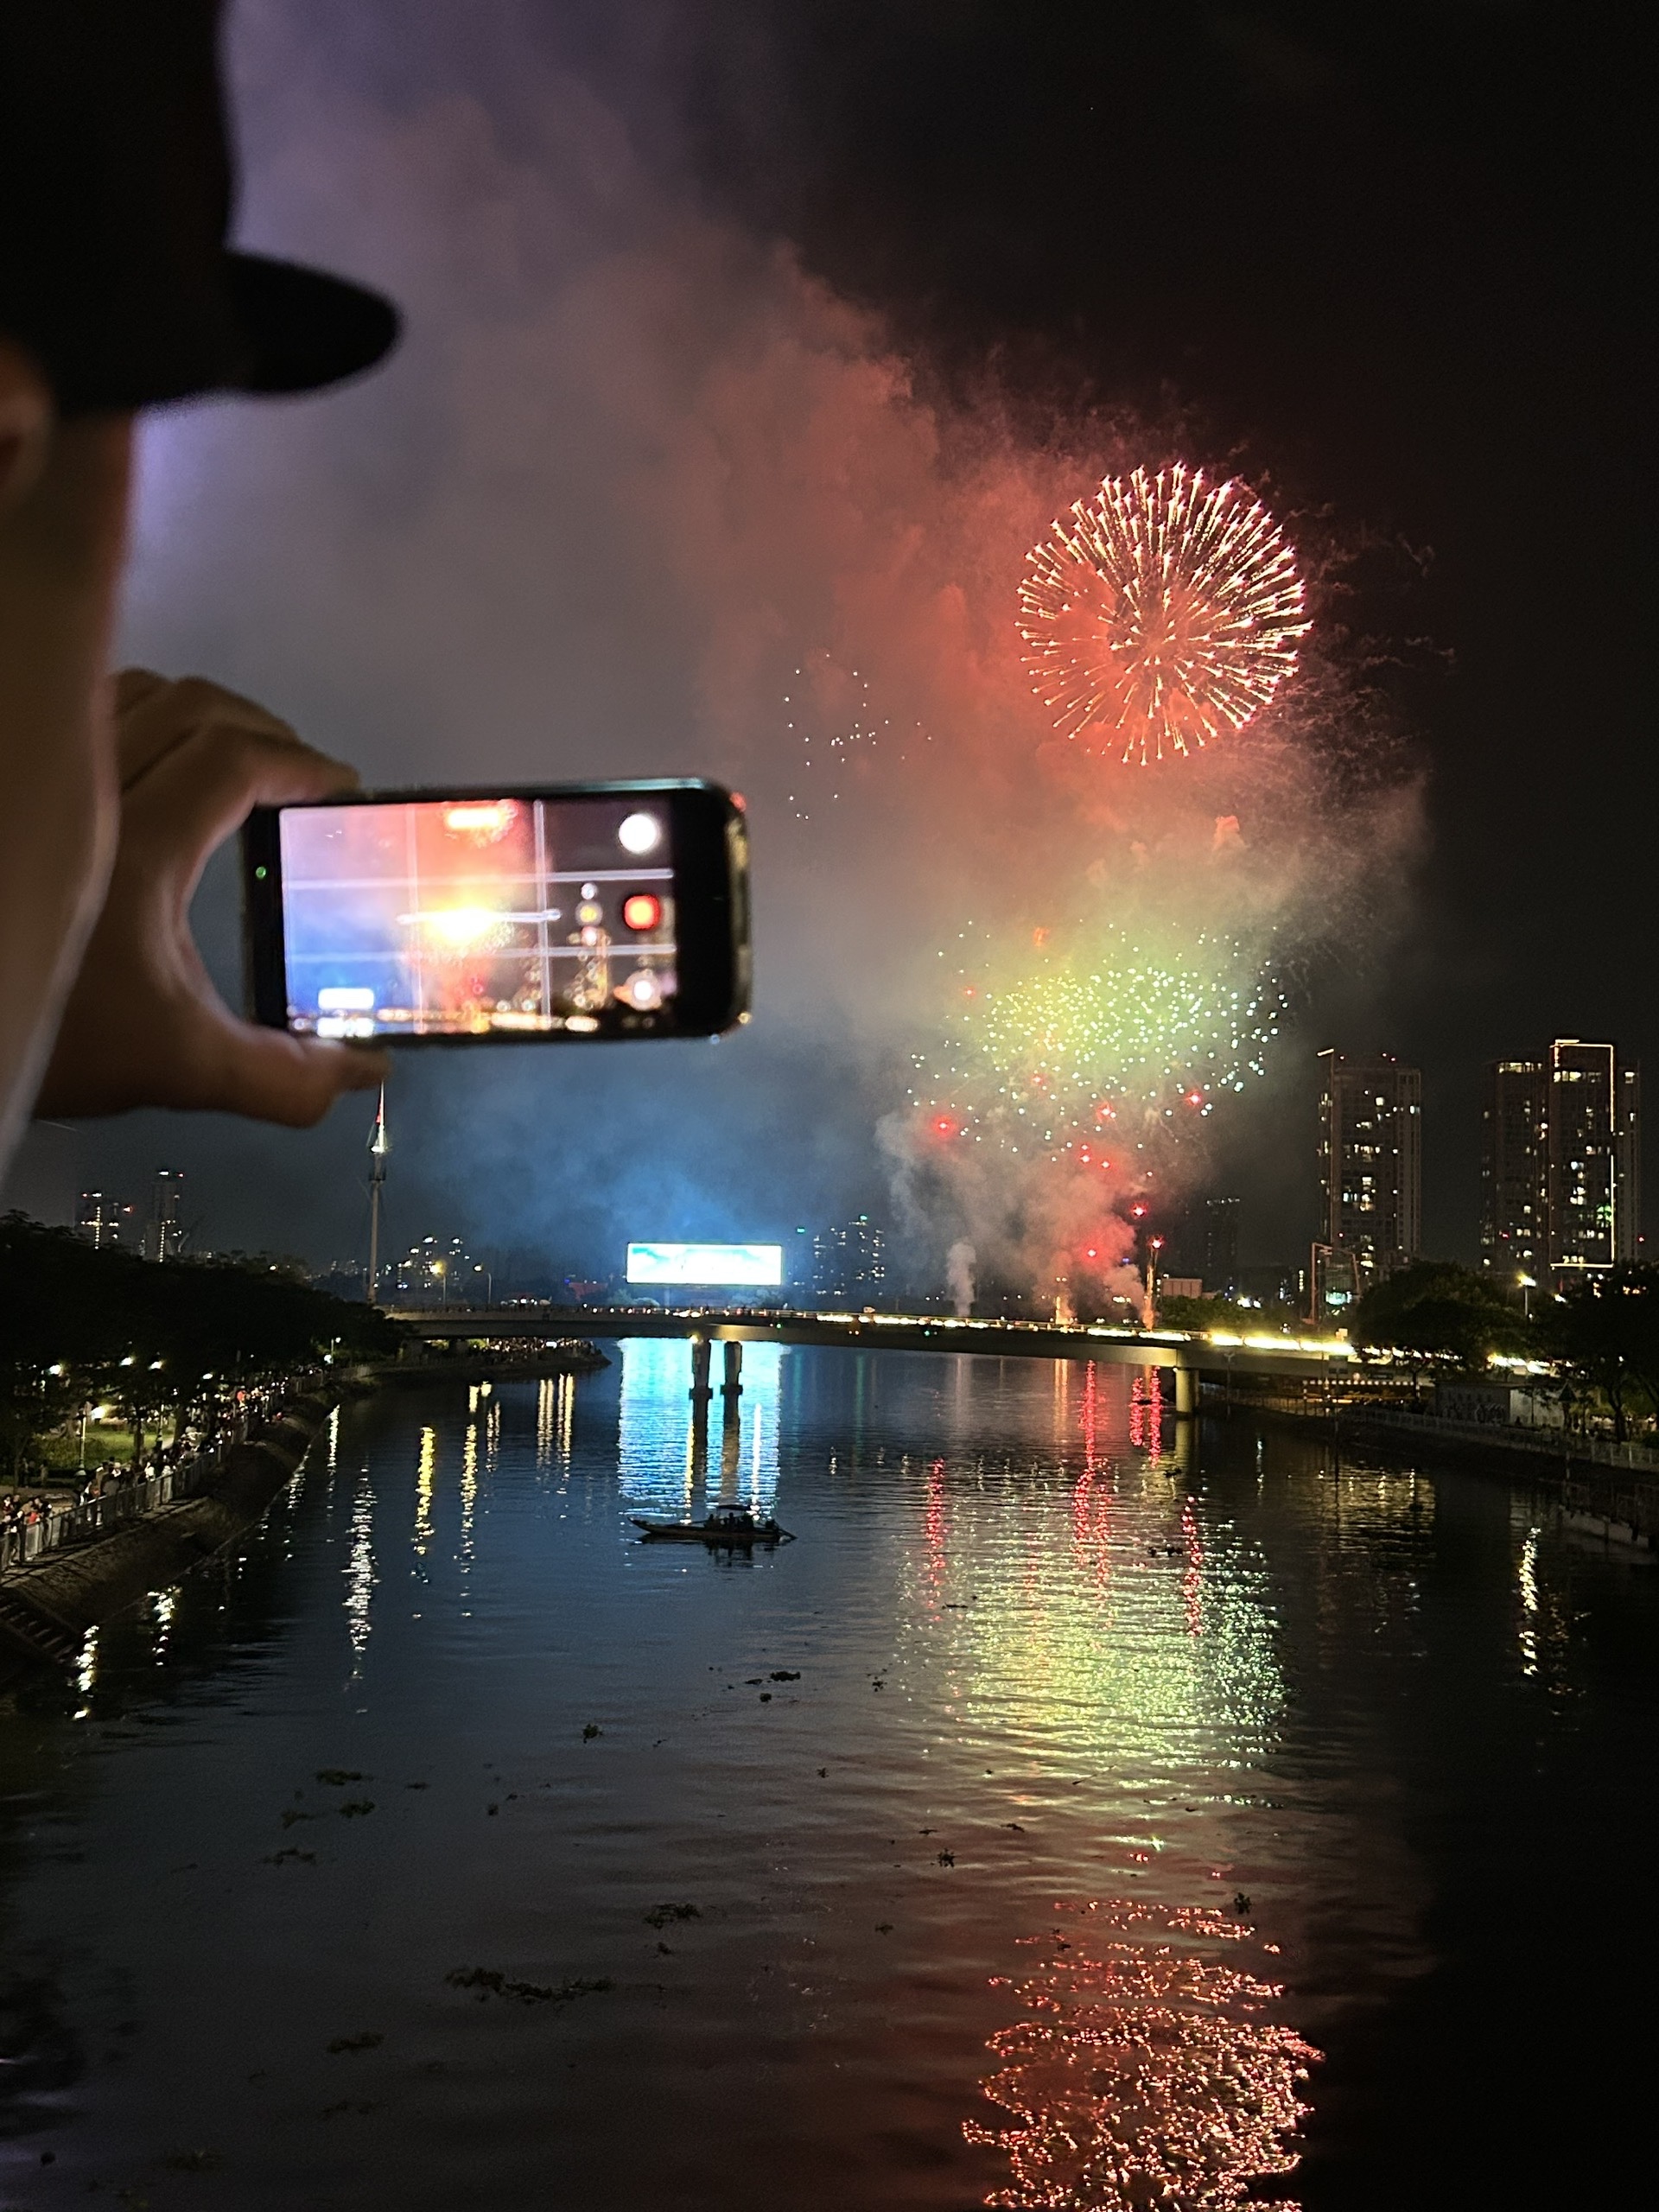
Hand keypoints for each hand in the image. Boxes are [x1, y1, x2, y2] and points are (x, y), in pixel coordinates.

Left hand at [35, 670, 388, 1123]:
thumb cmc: (62, 1038)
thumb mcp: (178, 1064)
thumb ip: (280, 1076)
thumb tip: (365, 1072)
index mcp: (141, 845)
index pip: (236, 760)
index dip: (300, 764)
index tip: (338, 790)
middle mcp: (88, 792)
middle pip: (192, 707)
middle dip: (258, 728)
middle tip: (295, 772)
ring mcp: (42, 783)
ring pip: (130, 696)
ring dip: (192, 713)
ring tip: (229, 756)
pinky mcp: (20, 792)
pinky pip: (74, 710)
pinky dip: (130, 715)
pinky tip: (147, 762)